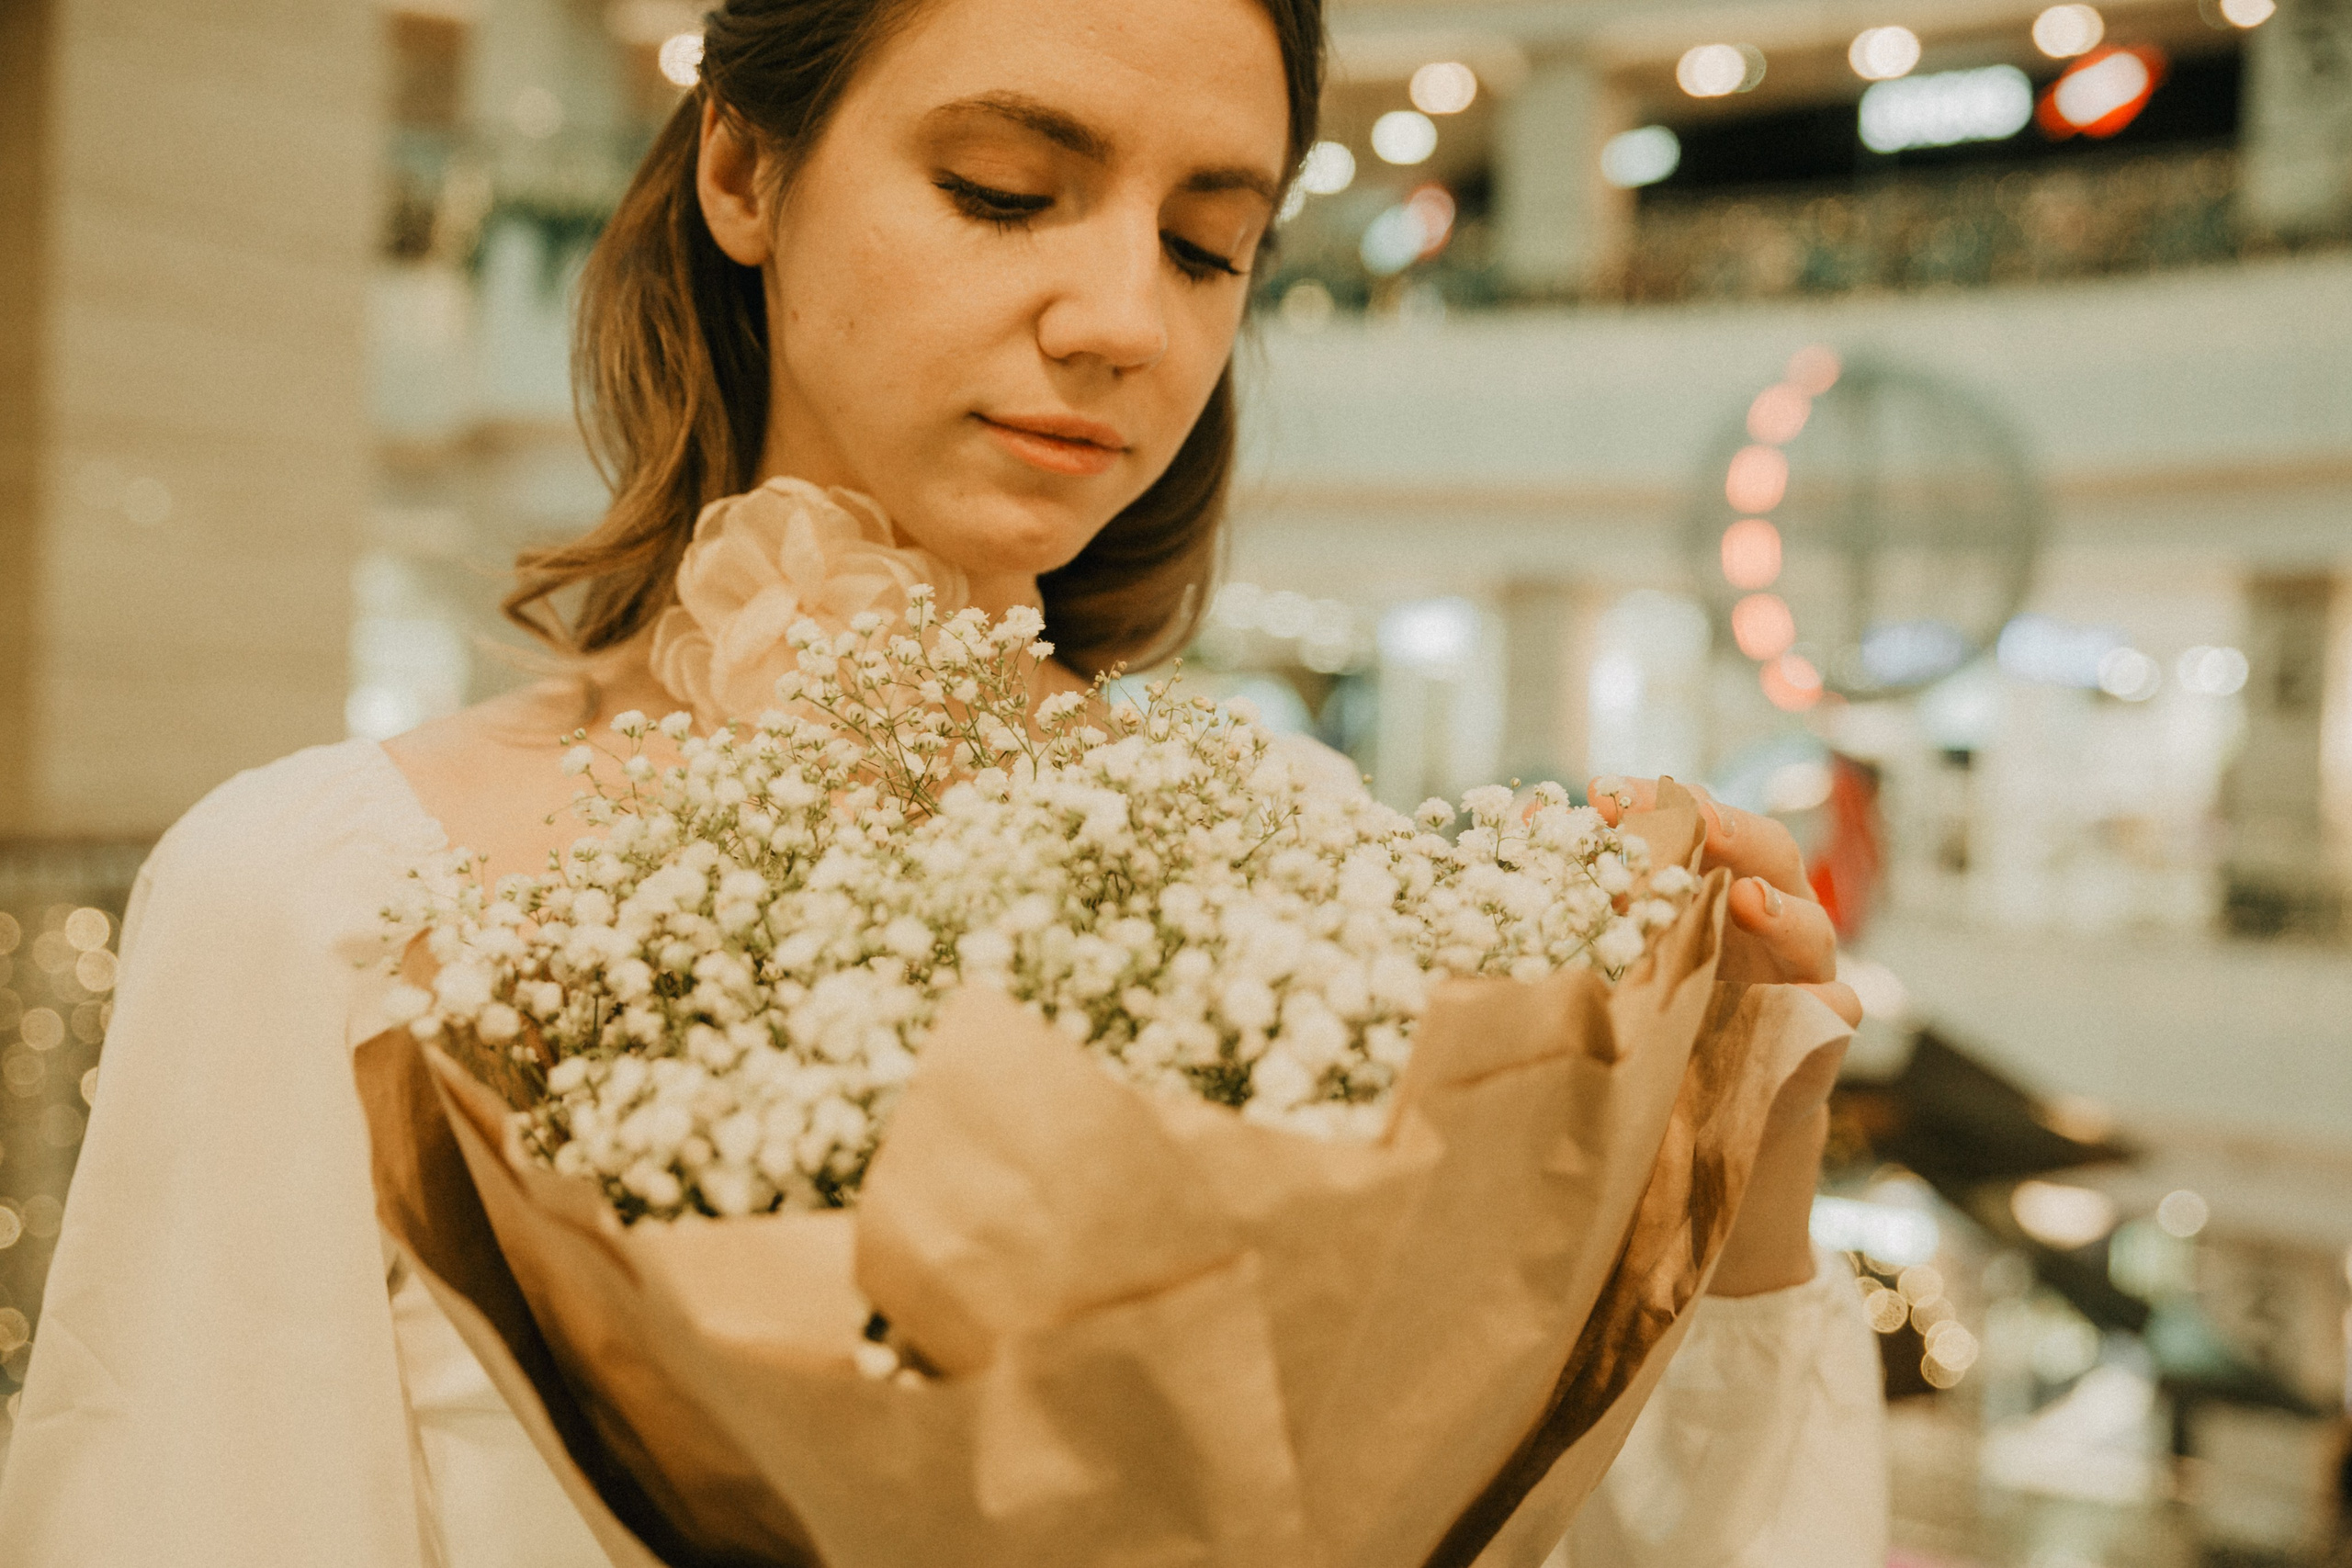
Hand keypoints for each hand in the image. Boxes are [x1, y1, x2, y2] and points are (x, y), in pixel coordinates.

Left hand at [1591, 775, 1859, 1295]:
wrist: (1693, 1152)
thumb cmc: (1643, 1046)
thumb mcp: (1608, 976)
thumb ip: (1580, 916)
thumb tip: (1511, 848)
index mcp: (1710, 897)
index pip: (1695, 829)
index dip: (1658, 804)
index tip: (1605, 792)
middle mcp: (1761, 930)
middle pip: (1769, 858)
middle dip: (1733, 832)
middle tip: (1698, 817)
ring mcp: (1798, 985)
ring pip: (1812, 930)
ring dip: (1784, 911)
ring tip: (1749, 900)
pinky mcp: (1817, 1049)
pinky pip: (1835, 1021)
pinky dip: (1828, 1009)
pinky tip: (1815, 1004)